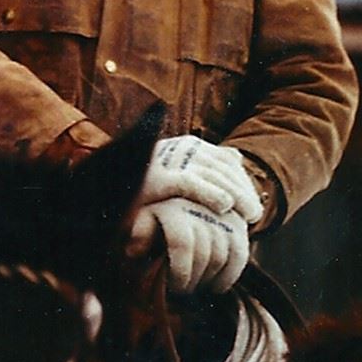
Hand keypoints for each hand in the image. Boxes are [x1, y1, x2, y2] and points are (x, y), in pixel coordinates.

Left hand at [127, 197, 248, 293]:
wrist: (181, 188)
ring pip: (222, 256)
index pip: (183, 243)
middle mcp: (200, 207)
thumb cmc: (157, 211)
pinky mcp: (238, 223)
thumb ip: (139, 232)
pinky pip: (240, 254)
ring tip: (197, 287)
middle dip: (194, 279)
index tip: (175, 287)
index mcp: (174, 205)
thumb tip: (134, 252)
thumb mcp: (143, 217)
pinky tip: (217, 287)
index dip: (180, 271)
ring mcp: (222, 214)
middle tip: (185, 291)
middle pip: (204, 254)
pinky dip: (230, 275)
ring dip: (210, 279)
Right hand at [138, 136, 261, 222]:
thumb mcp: (179, 169)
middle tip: (255, 215)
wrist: (106, 186)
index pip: (225, 161)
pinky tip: (225, 206)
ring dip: (234, 195)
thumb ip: (205, 163)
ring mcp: (168, 160)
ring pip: (210, 175)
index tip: (254, 205)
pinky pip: (189, 183)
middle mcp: (180, 148)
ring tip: (246, 216)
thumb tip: (236, 156)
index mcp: (188, 145)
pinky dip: (209, 193)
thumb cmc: (147, 183)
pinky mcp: (156, 177)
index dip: (243, 182)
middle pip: (221, 168)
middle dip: (242, 191)